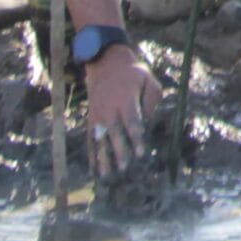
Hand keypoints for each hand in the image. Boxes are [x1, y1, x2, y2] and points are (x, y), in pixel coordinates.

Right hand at [84, 44, 162, 175]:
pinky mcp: (91, 119)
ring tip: (106, 176)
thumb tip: (148, 123)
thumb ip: (151, 101)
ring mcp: (98, 115)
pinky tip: (93, 169)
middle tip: (125, 168)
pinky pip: (89, 139)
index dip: (136, 139)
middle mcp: (109, 109)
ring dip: (103, 158)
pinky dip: (91, 154)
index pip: (132, 122)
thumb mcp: (149, 80)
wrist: (106, 63)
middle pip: (115, 133)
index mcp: (125, 99)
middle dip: (120, 152)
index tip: (141, 154)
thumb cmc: (133, 74)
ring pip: (99, 140)